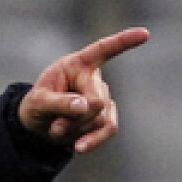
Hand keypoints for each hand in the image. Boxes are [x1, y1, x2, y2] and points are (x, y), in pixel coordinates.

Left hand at [19, 27, 149, 153]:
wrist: (38, 125)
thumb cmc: (36, 105)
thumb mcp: (37, 103)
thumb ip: (59, 103)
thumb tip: (87, 106)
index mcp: (77, 64)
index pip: (102, 50)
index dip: (123, 42)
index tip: (144, 33)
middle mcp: (94, 78)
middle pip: (97, 101)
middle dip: (75, 118)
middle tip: (55, 125)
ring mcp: (102, 96)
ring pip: (100, 118)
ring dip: (75, 129)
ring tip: (57, 128)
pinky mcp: (105, 115)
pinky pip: (108, 128)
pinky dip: (93, 140)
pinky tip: (79, 147)